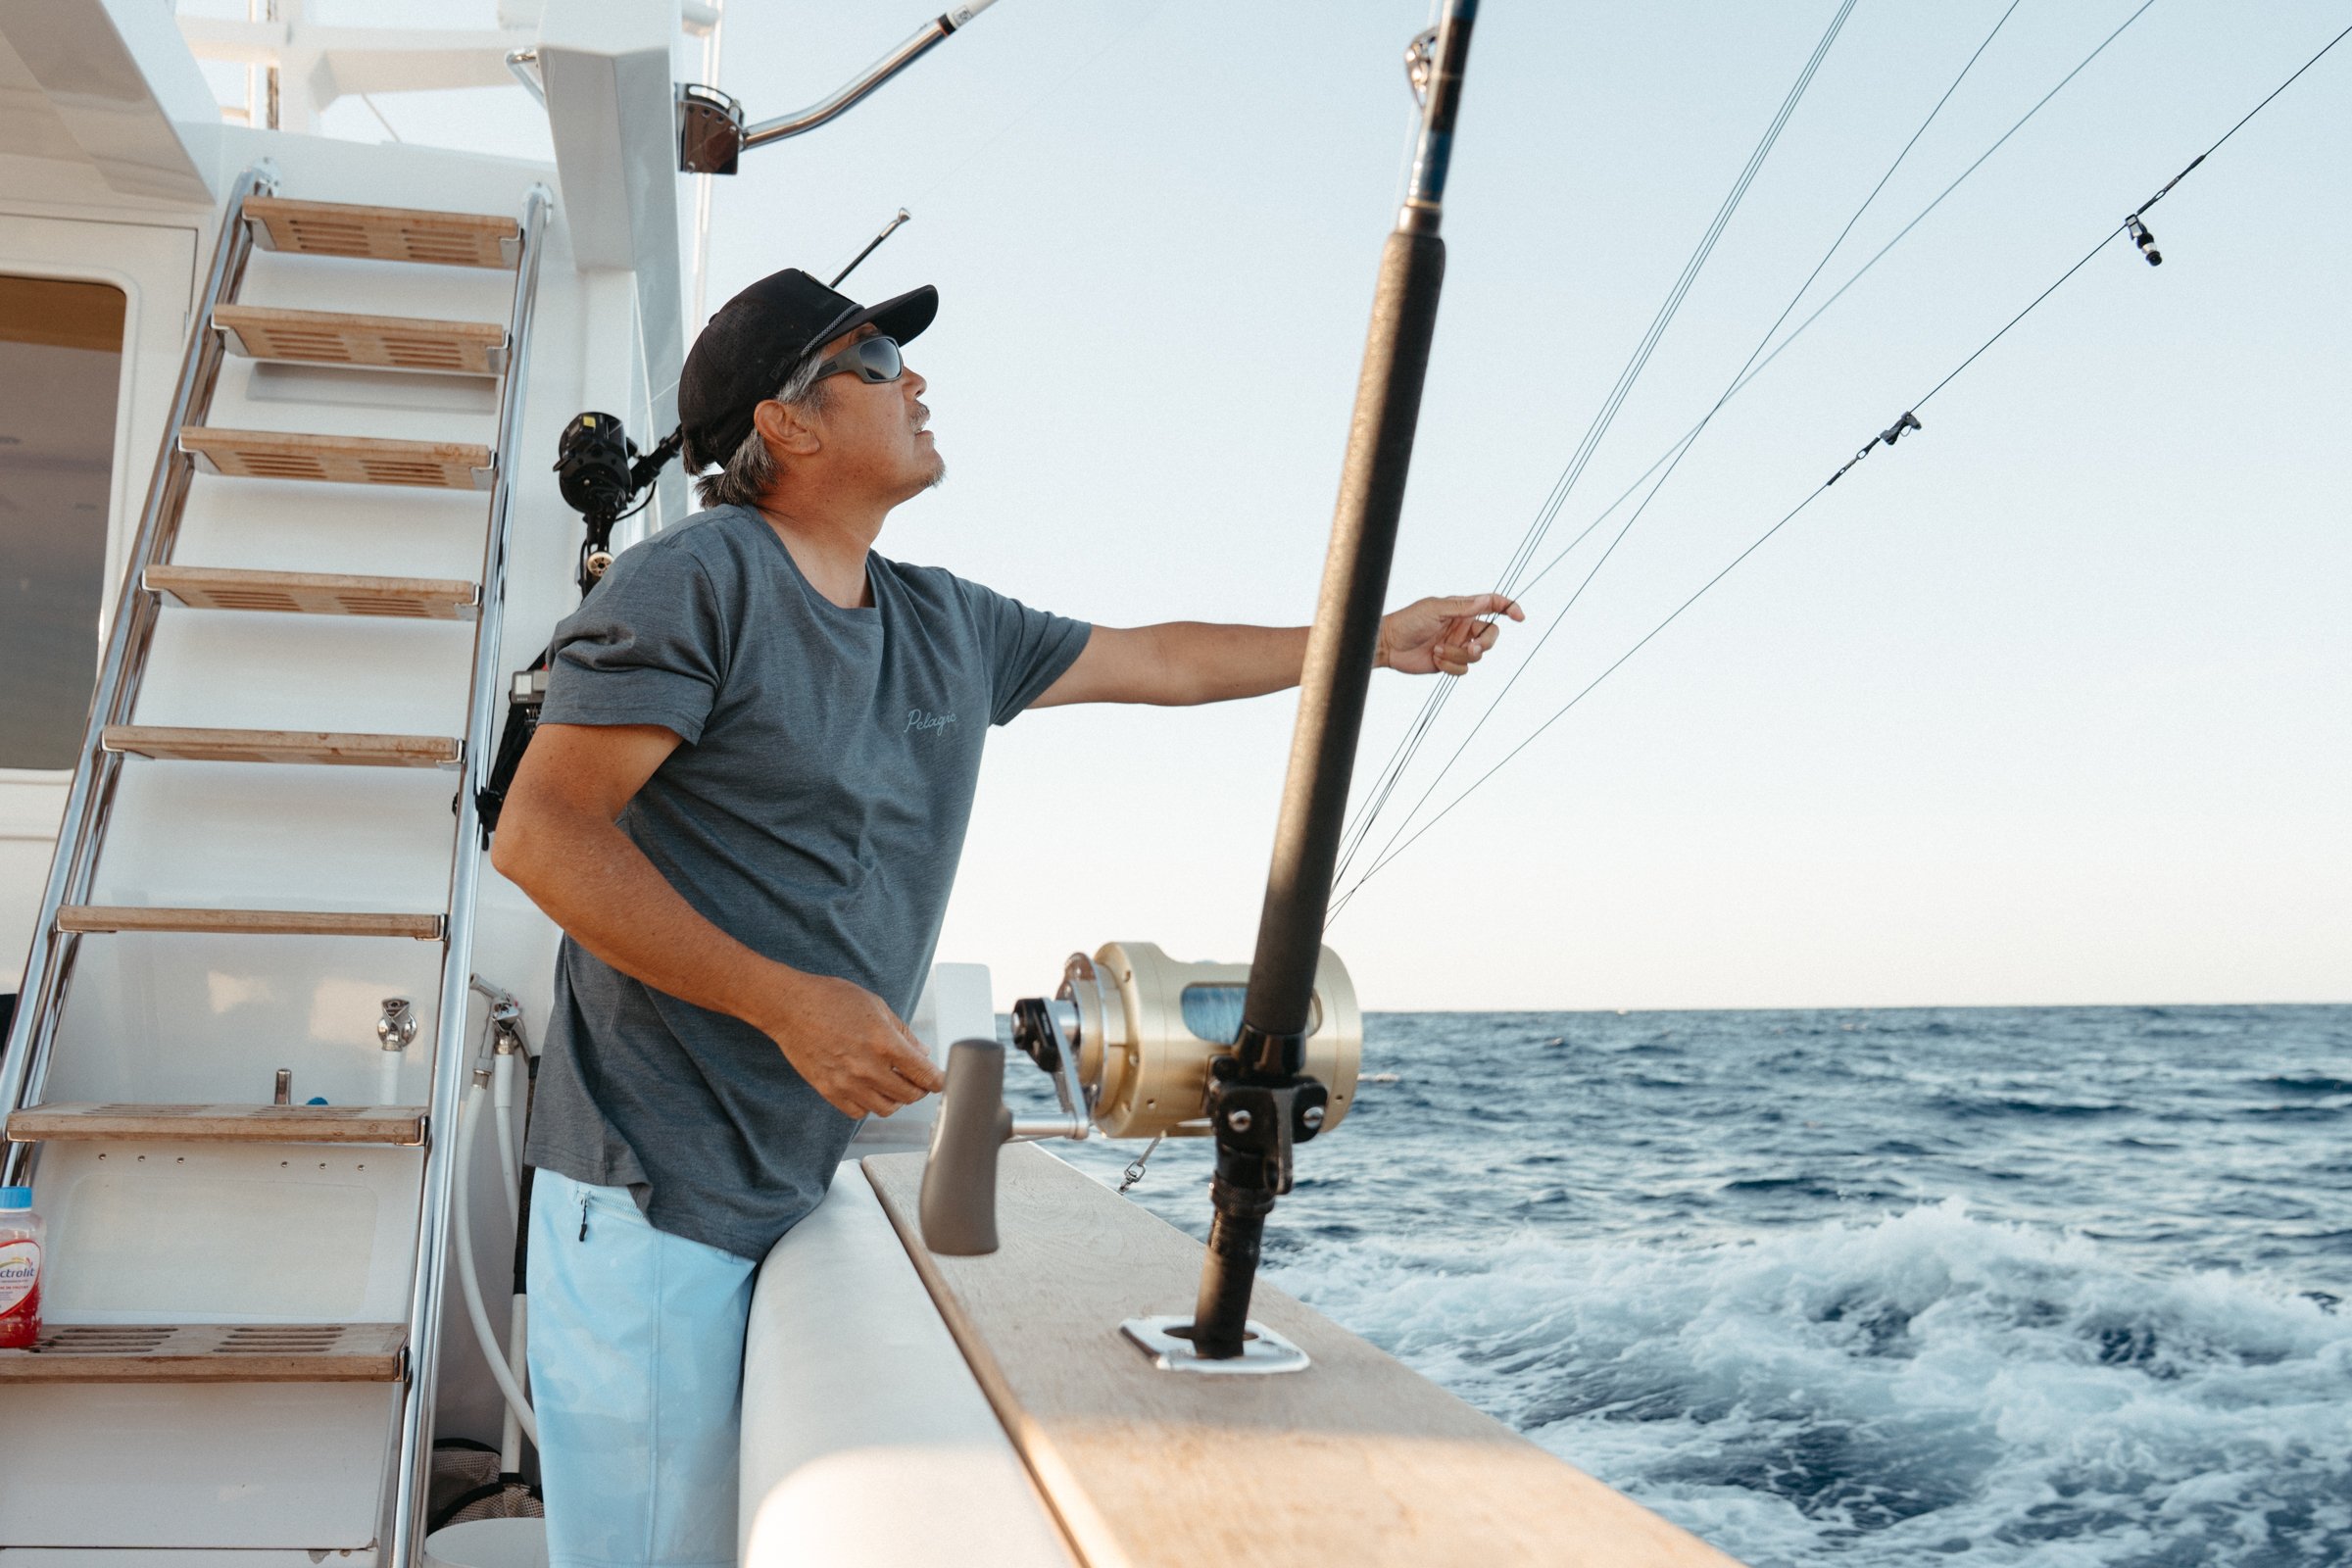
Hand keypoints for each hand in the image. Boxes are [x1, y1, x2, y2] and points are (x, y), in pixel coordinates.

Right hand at [755, 970, 945, 1117]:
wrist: (790, 1007)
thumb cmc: (832, 999)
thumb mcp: (876, 1006)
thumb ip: (903, 1033)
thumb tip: (923, 1054)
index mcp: (884, 1043)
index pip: (923, 1074)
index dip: (938, 1081)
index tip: (941, 1082)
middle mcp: (868, 1068)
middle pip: (908, 1096)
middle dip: (919, 1090)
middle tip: (917, 1081)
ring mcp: (847, 1083)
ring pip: (885, 1108)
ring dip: (895, 1099)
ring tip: (893, 1085)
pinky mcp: (829, 1091)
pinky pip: (858, 1112)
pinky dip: (869, 1105)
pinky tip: (869, 1090)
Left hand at [1377, 593, 1523, 675]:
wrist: (1389, 645)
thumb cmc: (1408, 621)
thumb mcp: (1435, 609)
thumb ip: (1462, 606)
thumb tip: (1486, 599)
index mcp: (1461, 610)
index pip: (1492, 605)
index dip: (1509, 608)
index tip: (1519, 617)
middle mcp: (1462, 627)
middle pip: (1491, 636)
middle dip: (1484, 644)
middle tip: (1472, 649)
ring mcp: (1456, 645)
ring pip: (1476, 656)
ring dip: (1458, 655)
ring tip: (1437, 651)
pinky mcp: (1448, 662)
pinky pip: (1463, 669)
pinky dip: (1450, 665)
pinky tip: (1435, 659)